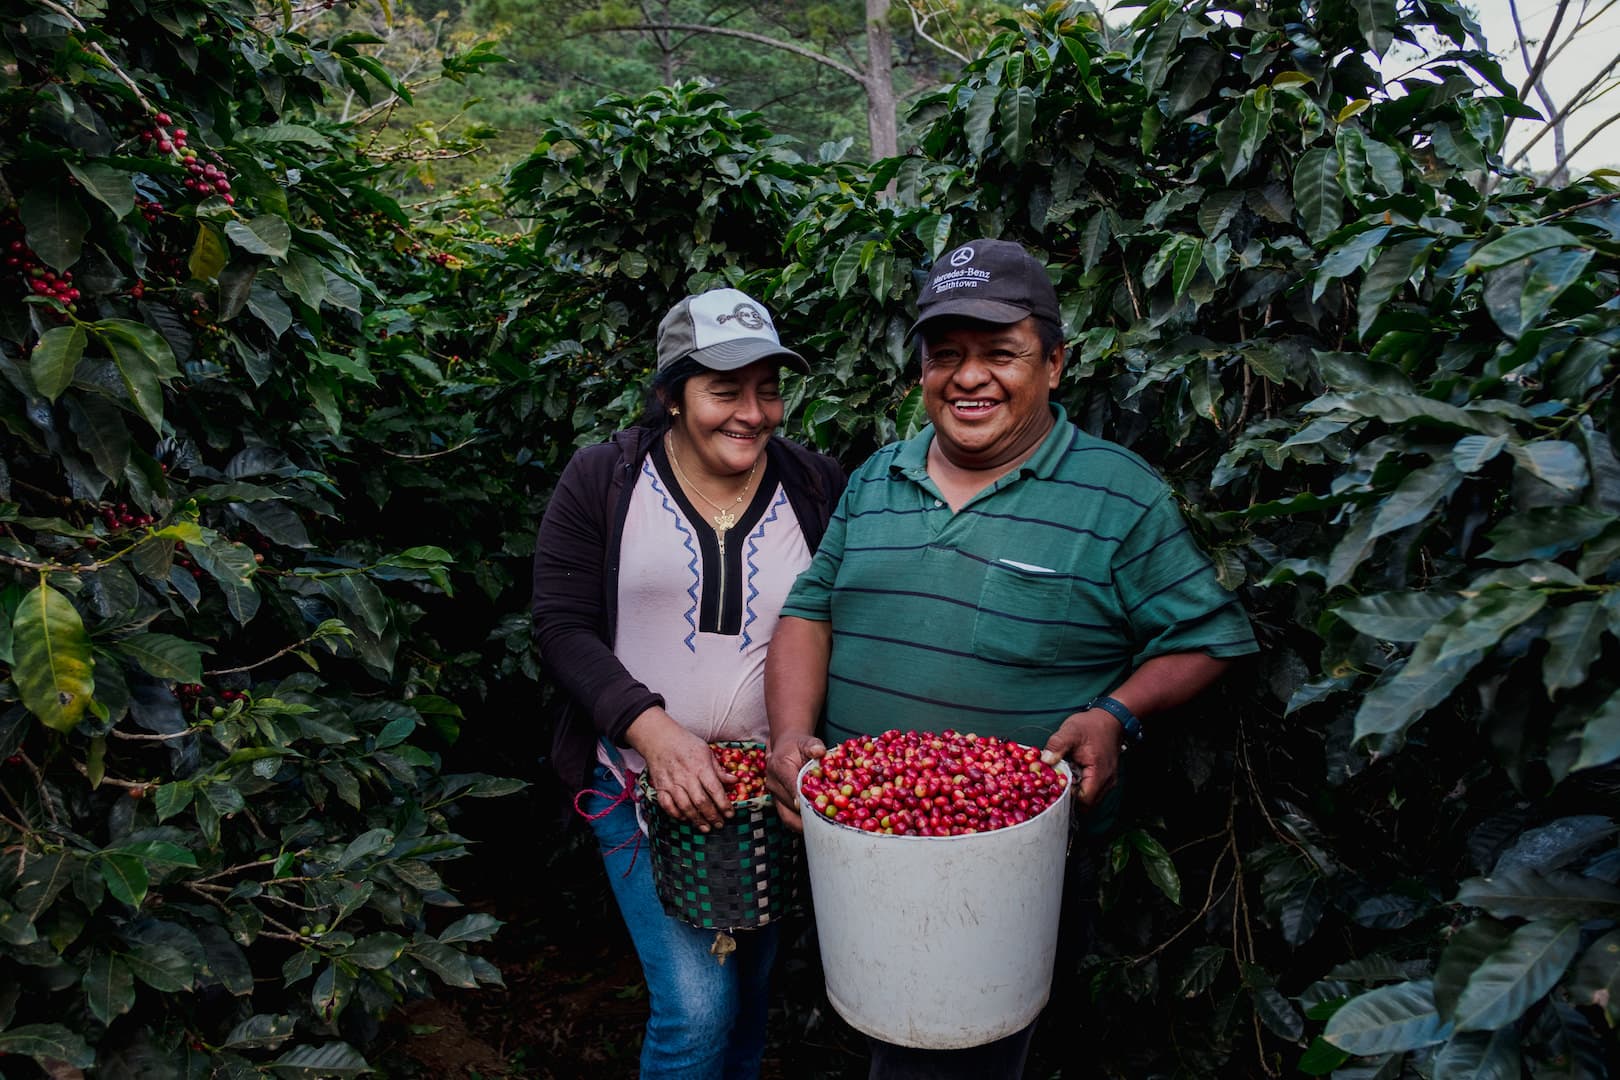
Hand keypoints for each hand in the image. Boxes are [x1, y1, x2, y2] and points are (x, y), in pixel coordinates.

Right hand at [625, 708, 734, 829]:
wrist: (659, 738)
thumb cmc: (686, 744)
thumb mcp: (706, 751)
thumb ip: (719, 770)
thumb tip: (735, 781)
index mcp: (701, 767)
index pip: (715, 790)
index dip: (724, 805)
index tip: (730, 814)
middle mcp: (686, 777)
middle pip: (701, 802)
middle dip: (712, 816)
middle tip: (720, 825)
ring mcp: (672, 783)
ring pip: (685, 807)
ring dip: (696, 820)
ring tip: (706, 828)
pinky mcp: (660, 787)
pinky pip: (667, 806)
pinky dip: (676, 814)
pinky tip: (685, 819)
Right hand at [765, 733, 824, 831]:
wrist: (784, 748)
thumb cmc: (797, 746)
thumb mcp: (806, 742)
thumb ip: (813, 746)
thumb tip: (820, 752)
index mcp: (779, 767)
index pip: (791, 785)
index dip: (803, 798)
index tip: (814, 808)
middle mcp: (773, 783)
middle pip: (791, 805)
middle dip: (809, 815)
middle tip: (828, 822)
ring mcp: (774, 796)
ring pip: (788, 817)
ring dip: (805, 825)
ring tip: (824, 829)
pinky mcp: (778, 804)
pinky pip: (788, 818)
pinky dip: (802, 825)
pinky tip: (817, 828)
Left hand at [1041, 708, 1123, 806]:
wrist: (1110, 719)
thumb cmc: (1091, 725)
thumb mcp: (1071, 731)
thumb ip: (1057, 746)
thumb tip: (1045, 761)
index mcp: (1099, 773)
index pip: (1084, 800)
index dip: (1066, 799)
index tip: (1051, 791)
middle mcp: (1107, 782)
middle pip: (1086, 804)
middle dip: (1068, 800)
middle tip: (1052, 791)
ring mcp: (1107, 782)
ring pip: (1089, 800)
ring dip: (1074, 795)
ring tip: (1060, 783)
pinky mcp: (1104, 779)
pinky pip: (1091, 791)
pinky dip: (1079, 788)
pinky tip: (1069, 779)